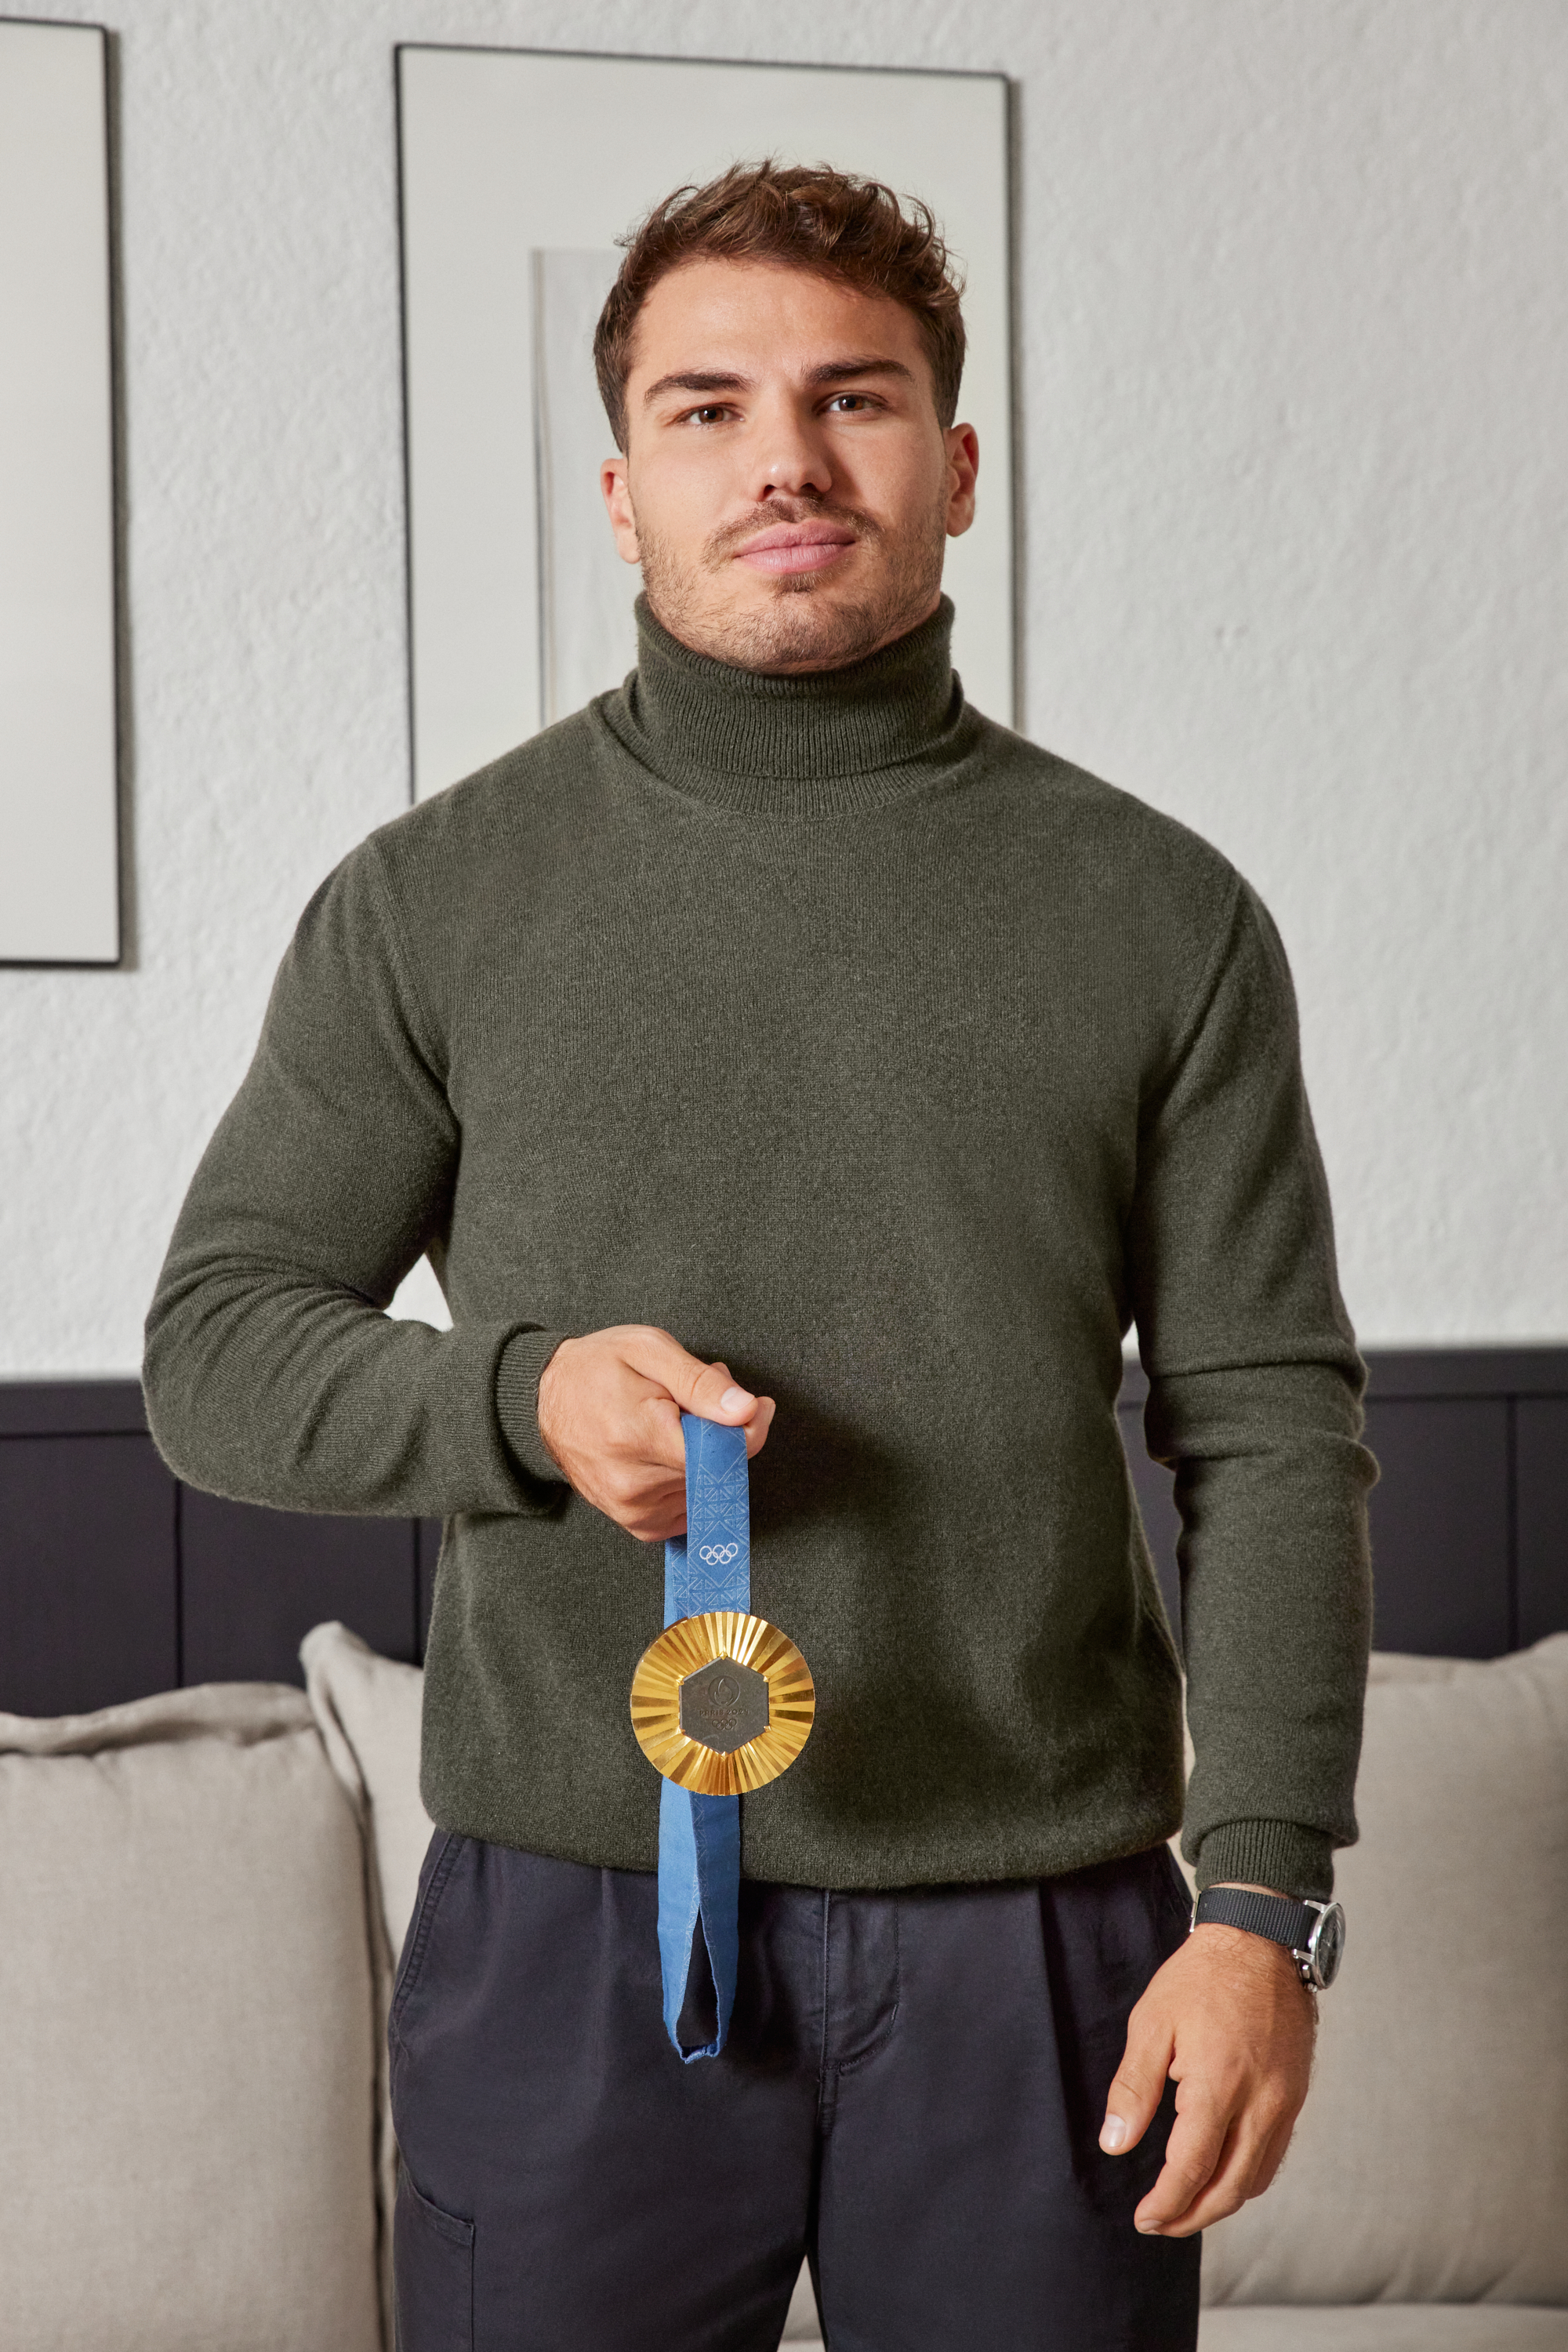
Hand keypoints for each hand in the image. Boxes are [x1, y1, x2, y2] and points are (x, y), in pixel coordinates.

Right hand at [536, 1325, 775, 1540]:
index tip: (755, 1405)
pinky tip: (669, 1452)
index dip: (750, 1426)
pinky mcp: (637, 1523)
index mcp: (643, 1438)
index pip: (726, 1452)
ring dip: (707, 1456)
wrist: (543, 1400)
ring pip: (709, 1488)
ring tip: (675, 1421)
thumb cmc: (596, 1368)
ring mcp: (635, 1510)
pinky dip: (692, 1480)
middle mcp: (637, 1485)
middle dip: (724, 1433)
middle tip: (696, 1399)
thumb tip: (746, 1410)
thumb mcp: (648, 1350)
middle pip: (720, 1468)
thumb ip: (700, 1383)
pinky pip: (691, 1508)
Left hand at [1099, 1893, 1315, 2235]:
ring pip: (1257, 2178)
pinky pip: (1274, 2154)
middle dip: (1193, 2216)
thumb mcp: (1151, 2022)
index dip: (1166, 2203)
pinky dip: (1248, 2177)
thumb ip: (1133, 2088)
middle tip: (1160, 2223)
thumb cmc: (1201, 1977)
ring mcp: (1284, 2101)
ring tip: (1187, 2206)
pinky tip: (1222, 2174)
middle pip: (1230, 2188)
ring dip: (1222, 2202)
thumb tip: (1115, 2143)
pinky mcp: (1296, 2095)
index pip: (1192, 2168)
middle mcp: (1260, 2102)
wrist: (1260, 1940)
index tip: (1144, 2219)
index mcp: (1218, 2084)